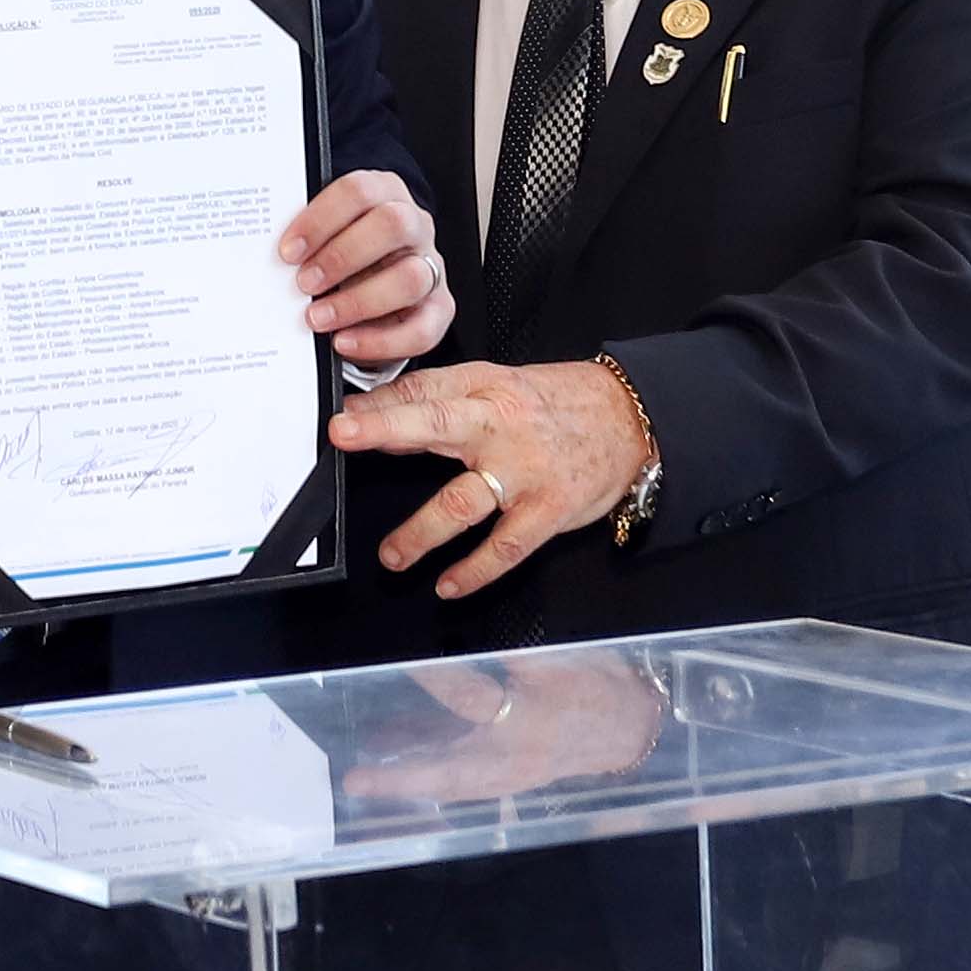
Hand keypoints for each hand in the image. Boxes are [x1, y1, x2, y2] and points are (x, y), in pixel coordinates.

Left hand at [279, 169, 450, 367]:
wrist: (377, 272)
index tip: (288, 250)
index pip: (358, 191)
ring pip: (410, 277)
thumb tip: (267, 260)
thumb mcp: (327, 232)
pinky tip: (344, 342)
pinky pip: (423, 328)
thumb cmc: (342, 246)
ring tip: (318, 318)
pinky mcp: (439, 307)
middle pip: (392, 225)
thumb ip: (308, 238)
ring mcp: (430, 265)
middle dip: (342, 256)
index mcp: (384, 192)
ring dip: (358, 302)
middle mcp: (414, 224)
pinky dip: (381, 341)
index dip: (321, 219)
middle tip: (303, 283)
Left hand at [332, 361, 653, 600]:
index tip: (341, 416)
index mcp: (484, 390)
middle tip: (344, 434)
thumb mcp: (498, 384)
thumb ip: (442, 400)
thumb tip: (378, 413)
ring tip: (392, 556)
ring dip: (421, 532)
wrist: (630, 419)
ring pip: (463, 502)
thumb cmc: (557, 403)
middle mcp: (500, 427)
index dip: (378, 403)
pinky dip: (475, 571)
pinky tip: (448, 585)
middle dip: (386, 428)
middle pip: (436, 424)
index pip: (422, 392)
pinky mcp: (547, 511)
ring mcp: (524, 472)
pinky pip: (505, 548)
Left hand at [332, 655, 668, 805]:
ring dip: (410, 787)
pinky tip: (404, 772)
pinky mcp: (516, 781)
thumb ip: (512, 653)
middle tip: (357, 783)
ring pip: (454, 786)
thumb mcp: (560, 656)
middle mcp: (517, 755)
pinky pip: (469, 787)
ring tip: (364, 780)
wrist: (636, 725)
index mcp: (530, 717)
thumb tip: (462, 635)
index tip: (395, 670)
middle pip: (451, 772)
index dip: (432, 681)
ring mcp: (516, 775)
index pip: (470, 698)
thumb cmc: (597, 682)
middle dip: (402, 779)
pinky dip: (435, 784)